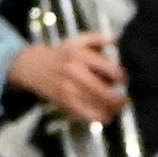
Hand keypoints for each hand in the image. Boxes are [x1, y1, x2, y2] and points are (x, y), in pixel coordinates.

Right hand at [11, 32, 125, 122]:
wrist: (31, 66)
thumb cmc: (60, 54)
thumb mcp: (76, 41)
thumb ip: (97, 38)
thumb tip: (117, 38)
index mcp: (80, 56)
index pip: (110, 70)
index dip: (122, 77)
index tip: (125, 80)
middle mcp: (75, 73)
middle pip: (106, 93)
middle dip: (120, 99)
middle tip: (126, 99)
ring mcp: (69, 90)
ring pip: (98, 107)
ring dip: (113, 110)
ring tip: (118, 107)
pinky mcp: (64, 103)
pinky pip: (87, 116)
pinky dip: (99, 118)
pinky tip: (105, 114)